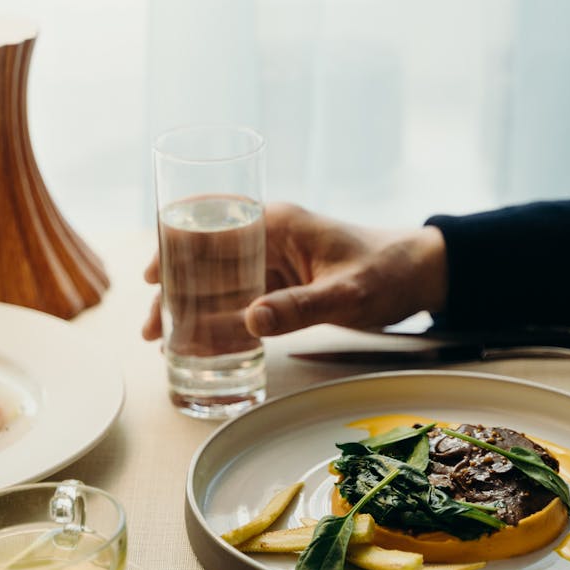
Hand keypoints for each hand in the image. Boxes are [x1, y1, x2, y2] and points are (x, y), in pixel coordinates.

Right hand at [141, 203, 447, 340]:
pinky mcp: (281, 283)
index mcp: (277, 224)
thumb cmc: (387, 272)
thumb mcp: (346, 294)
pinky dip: (218, 321)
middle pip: (204, 260)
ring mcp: (273, 261)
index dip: (173, 249)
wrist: (419, 273)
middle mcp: (268, 237)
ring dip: (191, 311)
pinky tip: (201, 345)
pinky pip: (239, 300)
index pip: (210, 227)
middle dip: (173, 293)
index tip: (150, 278)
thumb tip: (250, 321)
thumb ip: (300, 308)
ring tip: (166, 345)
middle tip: (151, 331)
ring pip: (218, 284)